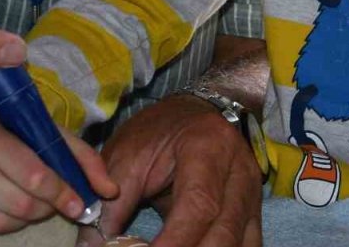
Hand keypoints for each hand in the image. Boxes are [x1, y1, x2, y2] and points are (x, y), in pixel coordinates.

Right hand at [0, 102, 117, 234]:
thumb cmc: (17, 129)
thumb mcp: (53, 134)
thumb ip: (84, 161)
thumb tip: (110, 191)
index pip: (34, 179)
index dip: (62, 196)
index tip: (78, 205)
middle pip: (19, 206)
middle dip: (45, 208)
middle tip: (50, 200)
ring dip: (22, 220)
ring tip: (28, 201)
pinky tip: (0, 203)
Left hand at [79, 94, 262, 246]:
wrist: (196, 114)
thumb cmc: (160, 131)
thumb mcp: (128, 155)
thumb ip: (112, 203)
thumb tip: (94, 245)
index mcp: (208, 148)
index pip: (199, 205)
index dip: (175, 241)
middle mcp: (240, 173)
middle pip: (223, 234)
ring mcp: (252, 196)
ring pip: (241, 245)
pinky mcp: (253, 214)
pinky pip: (248, 246)